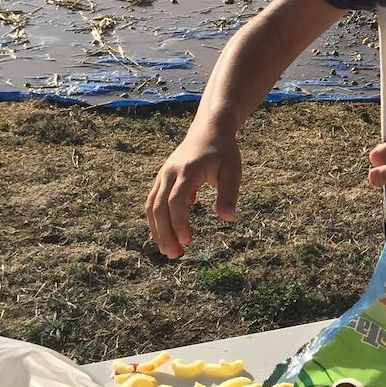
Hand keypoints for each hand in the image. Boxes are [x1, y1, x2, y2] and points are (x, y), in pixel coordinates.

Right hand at [145, 128, 241, 258]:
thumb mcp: (233, 170)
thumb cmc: (223, 152)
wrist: (208, 131)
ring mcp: (163, 175)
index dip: (179, 222)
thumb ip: (229, 194)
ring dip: (157, 230)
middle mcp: (170, 173)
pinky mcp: (161, 179)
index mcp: (188, 171)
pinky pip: (153, 202)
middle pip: (160, 207)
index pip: (177, 200)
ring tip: (168, 252)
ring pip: (152, 206)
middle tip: (175, 255)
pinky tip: (165, 237)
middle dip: (165, 233)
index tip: (188, 241)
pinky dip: (155, 221)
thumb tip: (228, 219)